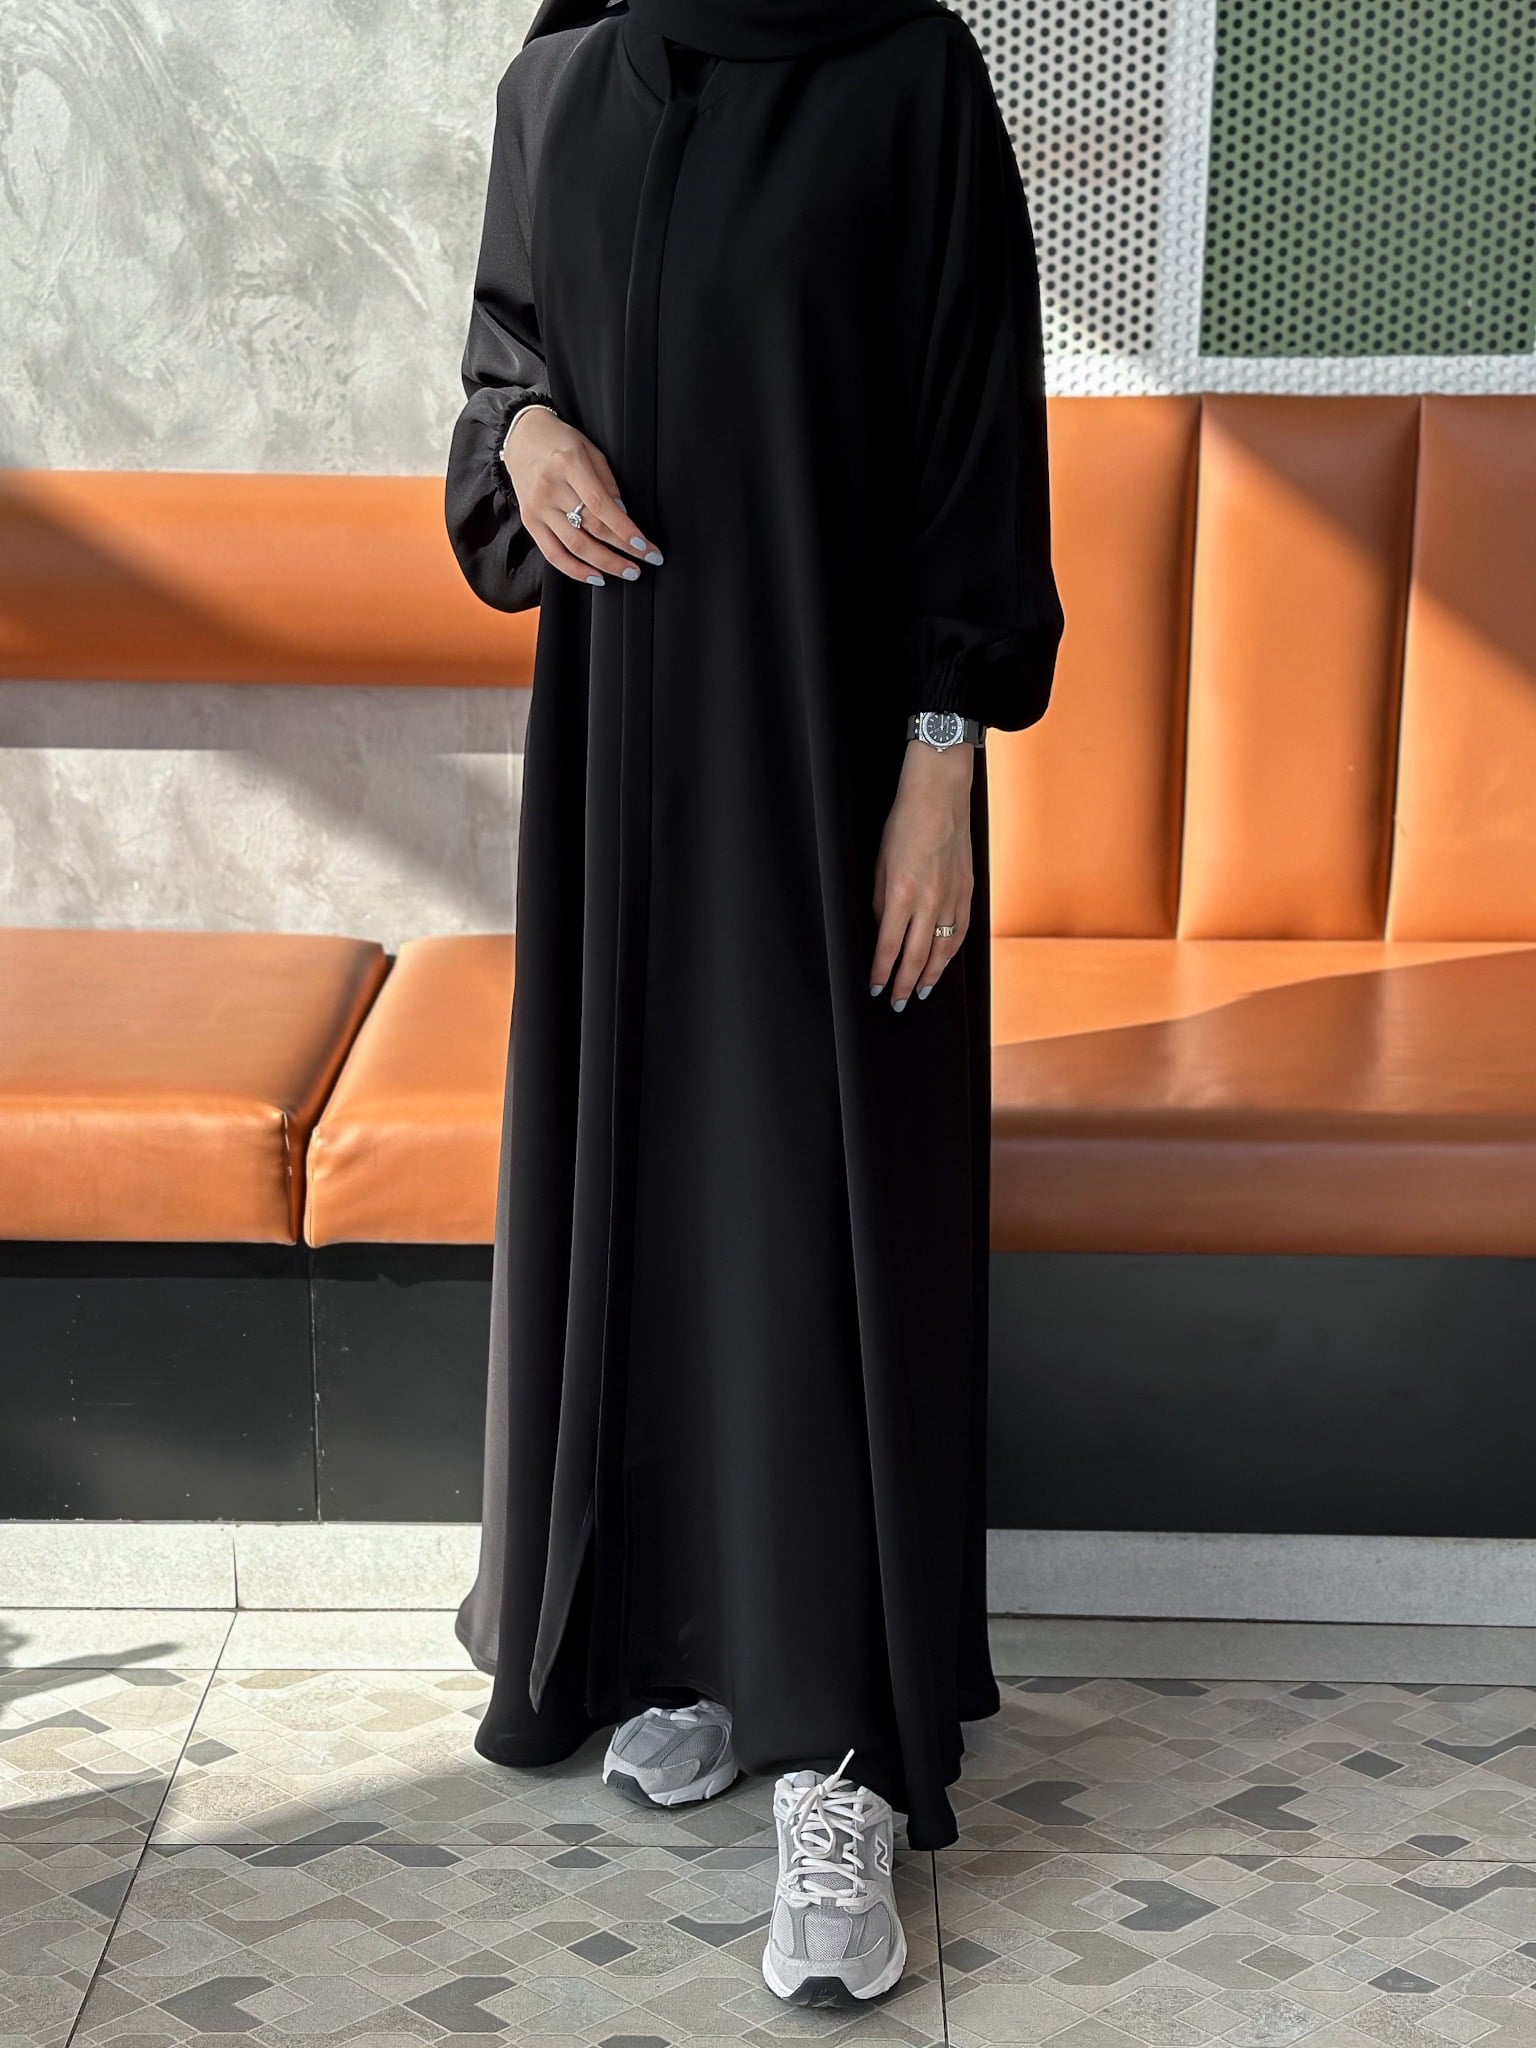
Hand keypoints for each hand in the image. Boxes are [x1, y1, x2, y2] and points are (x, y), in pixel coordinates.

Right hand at [502, 407, 663, 585]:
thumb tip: (623, 515)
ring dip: (604, 564)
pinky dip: (575, 570)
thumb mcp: (590, 451)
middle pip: (591, 528)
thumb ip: (607, 482)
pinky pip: (553, 554)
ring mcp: (537, 507)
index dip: (624, 529)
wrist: (520, 437)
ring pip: (574, 545)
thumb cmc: (561, 442)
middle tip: (645, 563)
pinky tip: (596, 577)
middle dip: (622, 550)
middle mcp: (550, 487)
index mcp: (569, 464)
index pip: (601, 505)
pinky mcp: (529, 522)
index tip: (644, 545)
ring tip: (628, 572)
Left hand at [870, 740, 974, 1008]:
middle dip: (905, 984)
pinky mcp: (968, 891)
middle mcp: (929, 901)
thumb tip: (884, 928)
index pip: (889, 946)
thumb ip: (881, 900)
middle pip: (916, 956)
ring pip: (943, 949)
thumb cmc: (905, 823)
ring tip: (921, 991)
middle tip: (898, 1003)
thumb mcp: (880, 862)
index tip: (875, 988)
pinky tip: (944, 962)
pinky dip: (951, 952)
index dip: (881, 972)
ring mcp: (952, 898)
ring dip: (931, 974)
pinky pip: (960, 931)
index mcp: (901, 893)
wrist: (941, 795)